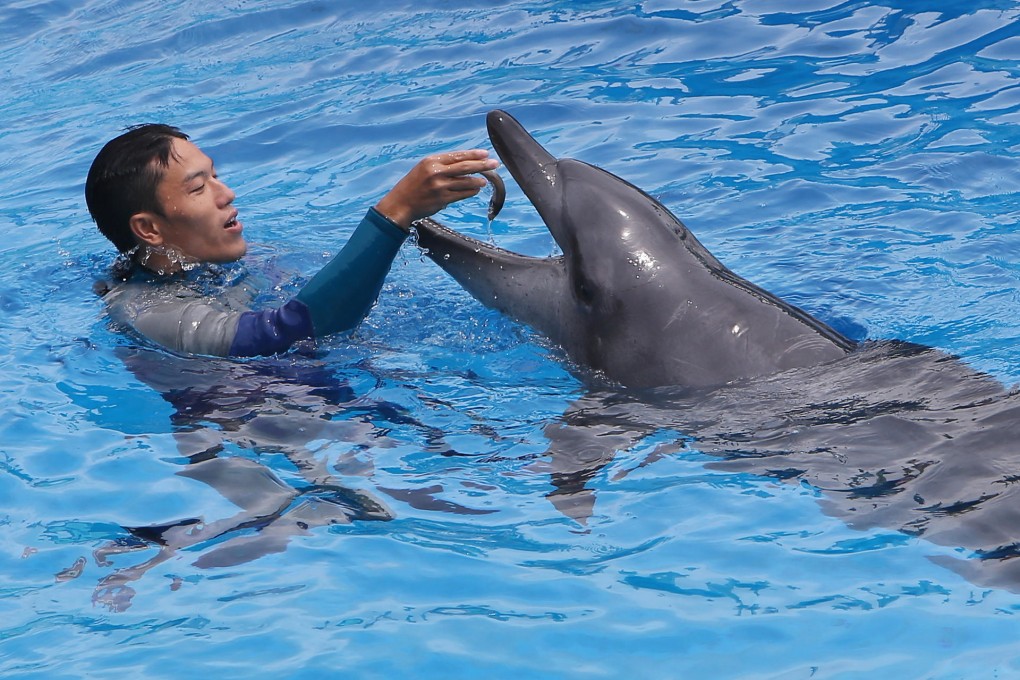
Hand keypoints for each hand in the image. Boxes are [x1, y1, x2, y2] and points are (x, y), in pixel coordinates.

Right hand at [374, 150, 498, 229]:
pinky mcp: (442, 199)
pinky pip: (462, 194)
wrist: (401, 203)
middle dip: (482, 165)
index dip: (473, 154)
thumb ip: (442, 165)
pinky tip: (475, 190)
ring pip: (466, 182)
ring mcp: (440, 186)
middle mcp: (436, 172)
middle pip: (465, 167)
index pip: (457, 155)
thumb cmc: (413, 185)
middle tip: (495, 164)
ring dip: (478, 181)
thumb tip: (465, 163)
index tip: (485, 154)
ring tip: (485, 180)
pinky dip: (470, 192)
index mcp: (432, 161)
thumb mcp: (424, 168)